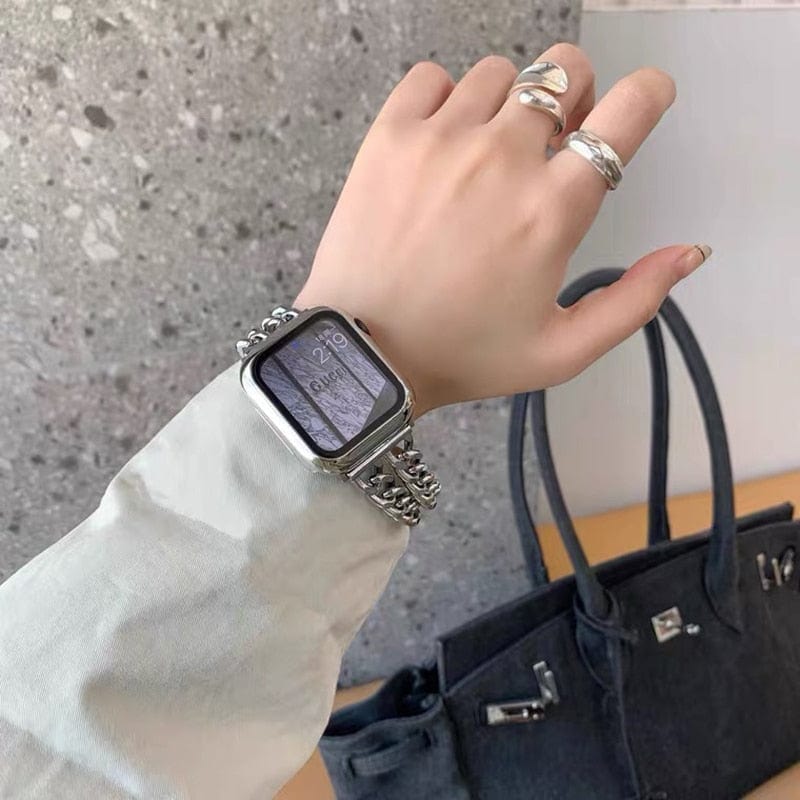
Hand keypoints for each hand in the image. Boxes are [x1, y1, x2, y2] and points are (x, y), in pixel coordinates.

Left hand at [295, 43, 709, 416]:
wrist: (366, 355)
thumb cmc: (464, 357)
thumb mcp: (562, 352)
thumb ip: (635, 300)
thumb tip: (690, 251)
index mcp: (553, 209)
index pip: (627, 111)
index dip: (647, 95)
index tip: (639, 104)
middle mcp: (502, 158)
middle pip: (564, 68)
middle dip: (573, 95)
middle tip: (552, 139)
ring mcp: (442, 140)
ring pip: (498, 73)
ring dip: (507, 104)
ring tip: (486, 152)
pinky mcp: (389, 137)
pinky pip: (431, 78)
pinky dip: (444, 99)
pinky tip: (440, 143)